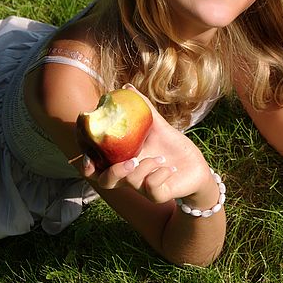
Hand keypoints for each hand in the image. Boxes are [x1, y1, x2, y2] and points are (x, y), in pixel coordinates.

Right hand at [80, 85, 212, 204]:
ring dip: (145, 168)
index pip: (96, 167)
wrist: (196, 166)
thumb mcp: (158, 126)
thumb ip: (143, 109)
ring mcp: (142, 188)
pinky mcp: (158, 195)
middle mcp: (129, 177)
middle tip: (131, 160)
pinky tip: (170, 168)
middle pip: (105, 182)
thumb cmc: (172, 147)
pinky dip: (159, 176)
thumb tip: (127, 87)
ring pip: (131, 183)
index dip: (87, 163)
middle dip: (114, 172)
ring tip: (162, 158)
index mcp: (123, 160)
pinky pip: (152, 190)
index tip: (88, 155)